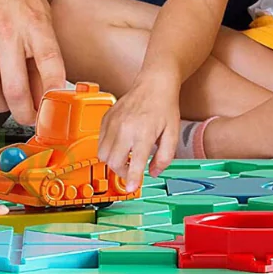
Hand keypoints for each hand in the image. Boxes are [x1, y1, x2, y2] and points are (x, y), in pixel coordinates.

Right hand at [0, 0, 65, 124]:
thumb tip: (47, 93)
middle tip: (28, 116)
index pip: (52, 71)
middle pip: (16, 92)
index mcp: (37, 25)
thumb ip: (45, 50)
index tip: (54, 114)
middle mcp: (8, 33)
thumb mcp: (42, 13)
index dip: (54, 99)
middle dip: (25, 114)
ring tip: (5, 102)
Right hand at [96, 77, 179, 192]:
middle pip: (113, 161)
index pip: (135, 162)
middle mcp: (125, 128)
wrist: (153, 84)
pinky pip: (99, 140)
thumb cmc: (164, 108)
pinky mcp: (106, 117)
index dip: (132, 179)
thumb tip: (153, 173)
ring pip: (102, 153)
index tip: (131, 188)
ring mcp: (113, 122)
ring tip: (126, 157)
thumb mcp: (172, 135)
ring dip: (112, 161)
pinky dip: (107, 148)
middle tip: (132, 170)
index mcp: (143, 133)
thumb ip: (165, 158)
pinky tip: (120, 145)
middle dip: (122, 171)